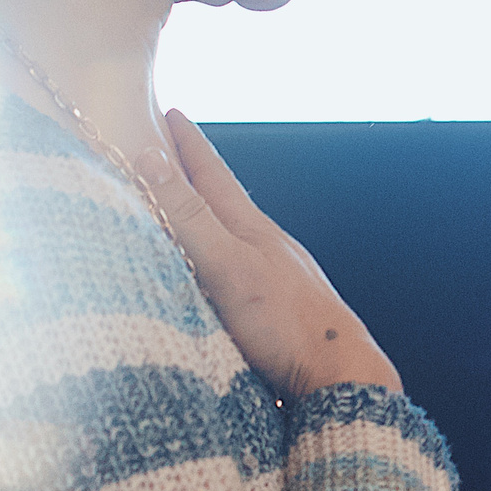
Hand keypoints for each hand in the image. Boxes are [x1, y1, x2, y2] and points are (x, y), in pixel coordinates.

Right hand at [137, 109, 401, 398]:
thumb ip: (190, 216)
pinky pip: (232, 269)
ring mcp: (272, 278)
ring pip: (229, 236)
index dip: (188, 144)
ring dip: (202, 218)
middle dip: (193, 174)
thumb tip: (151, 160)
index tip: (170, 113)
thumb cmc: (286, 324)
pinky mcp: (271, 311)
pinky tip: (209, 273)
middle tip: (170, 149)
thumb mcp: (228, 264)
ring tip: (183, 207)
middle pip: (222, 200)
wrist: (339, 378)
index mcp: (252, 229)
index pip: (212, 174)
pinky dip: (211, 257)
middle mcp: (264, 247)